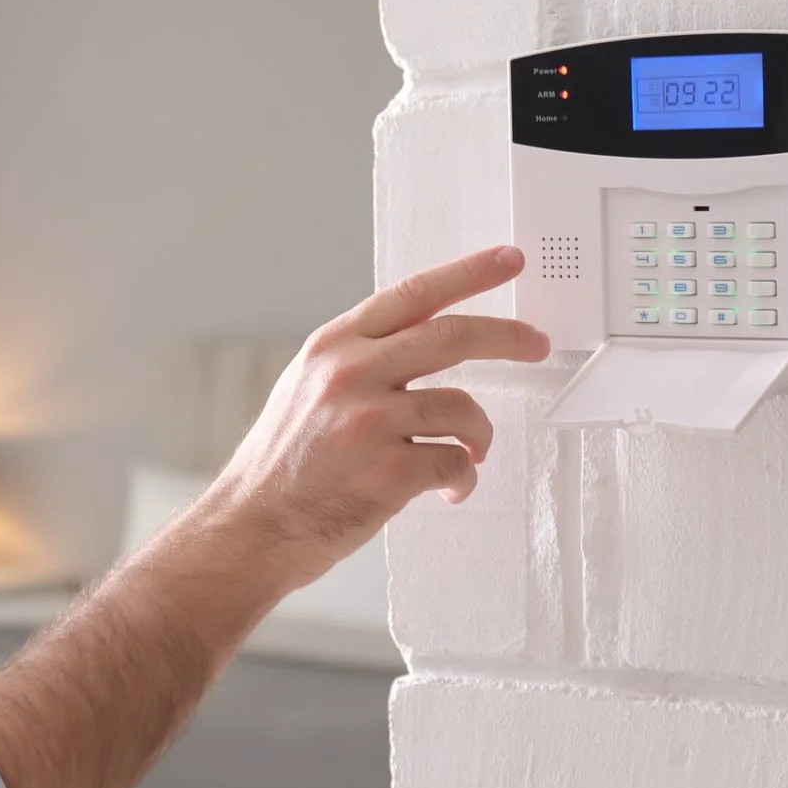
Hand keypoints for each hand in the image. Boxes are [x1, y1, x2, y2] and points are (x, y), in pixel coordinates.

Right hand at [195, 245, 549, 596]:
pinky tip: (448, 489)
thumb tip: (418, 341)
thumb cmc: (282, 466)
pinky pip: (456, 461)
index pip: (412, 294)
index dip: (468, 273)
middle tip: (536, 343)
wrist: (251, 527)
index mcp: (332, 347)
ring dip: (480, 432)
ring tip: (472, 452)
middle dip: (507, 337)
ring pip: (462, 406)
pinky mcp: (389, 471)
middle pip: (451, 336)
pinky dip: (463, 477)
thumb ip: (357, 360)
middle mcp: (350, 374)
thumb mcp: (306, 388)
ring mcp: (370, 421)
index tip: (508, 259)